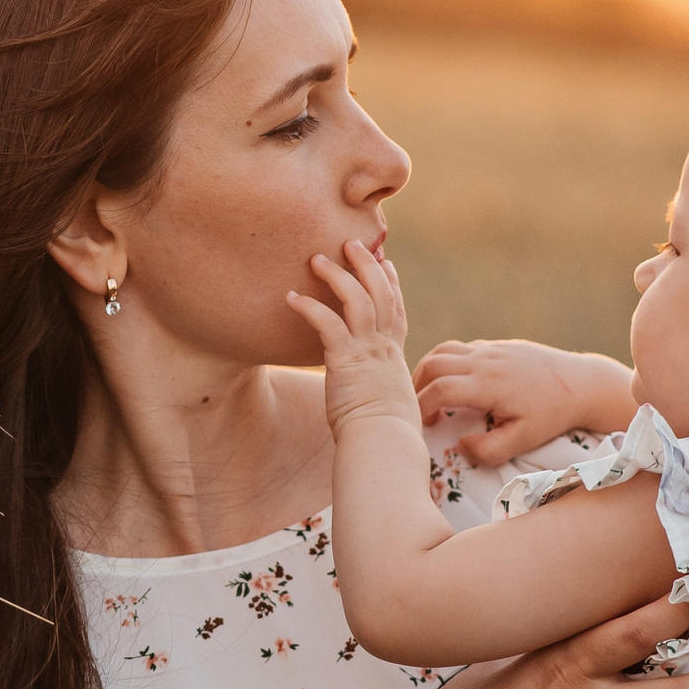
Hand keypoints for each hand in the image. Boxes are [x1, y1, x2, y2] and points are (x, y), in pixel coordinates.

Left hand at [286, 240, 418, 435]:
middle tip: (352, 243)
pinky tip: (291, 298)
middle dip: (367, 265)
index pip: (397, 312)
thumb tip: (374, 404)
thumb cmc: (384, 437)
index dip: (392, 284)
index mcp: (394, 358)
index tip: (385, 263)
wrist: (383, 445)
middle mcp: (384, 349)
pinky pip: (327, 323)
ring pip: (358, 299)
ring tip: (317, 258)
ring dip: (338, 276)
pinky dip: (310, 307)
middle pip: (381, 294)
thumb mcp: (389, 408)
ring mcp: (368, 351)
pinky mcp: (346, 359)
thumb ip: (381, 395)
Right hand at [413, 339, 636, 464]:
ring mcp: (490, 349)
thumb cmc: (553, 415)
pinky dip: (446, 363)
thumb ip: (490, 449)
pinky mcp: (497, 346)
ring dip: (427, 371)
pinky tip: (453, 383)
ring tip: (427, 395)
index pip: (438, 390)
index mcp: (488, 384)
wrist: (582, 383)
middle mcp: (484, 361)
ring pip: (443, 350)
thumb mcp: (525, 440)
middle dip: (415, 387)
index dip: (420, 407)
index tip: (421, 426)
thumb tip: (460, 447)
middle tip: (416, 410)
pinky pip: (460, 348)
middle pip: (432, 364)